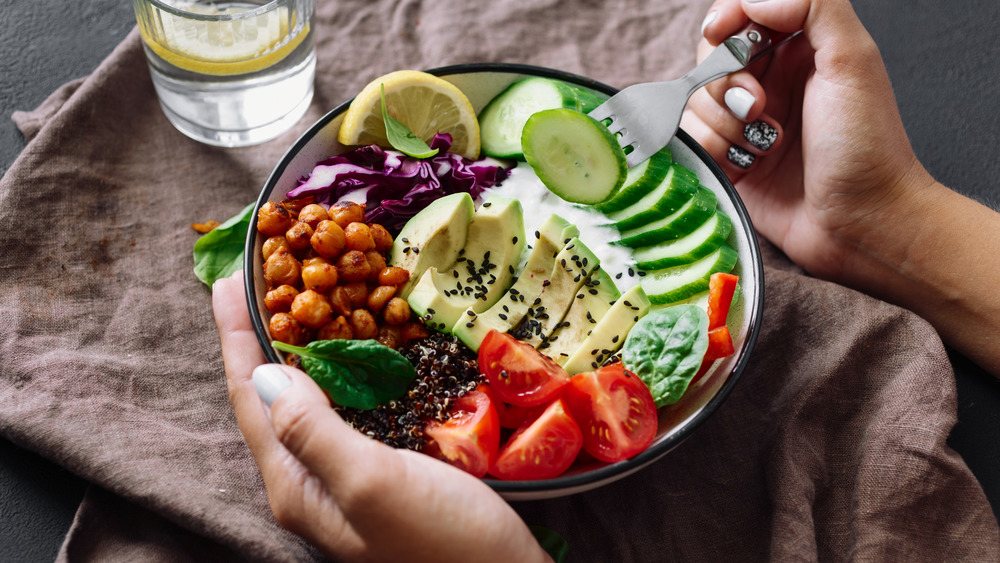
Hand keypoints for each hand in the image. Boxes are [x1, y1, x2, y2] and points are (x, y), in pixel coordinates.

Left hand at [212, 271, 549, 561]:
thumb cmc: (444, 543)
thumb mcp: (372, 483)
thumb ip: (313, 430)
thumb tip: (264, 374)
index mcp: (296, 482)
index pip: (251, 395)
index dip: (237, 334)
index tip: (229, 276)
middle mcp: (310, 480)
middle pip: (270, 395)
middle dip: (260, 333)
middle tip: (264, 274)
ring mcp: (345, 476)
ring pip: (307, 399)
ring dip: (296, 346)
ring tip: (298, 297)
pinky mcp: (381, 471)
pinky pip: (345, 407)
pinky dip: (340, 368)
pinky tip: (355, 349)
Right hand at [682, 0, 936, 283]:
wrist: (862, 224)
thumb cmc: (866, 147)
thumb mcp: (853, 58)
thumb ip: (811, 5)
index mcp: (801, 48)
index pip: (741, 14)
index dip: (724, 20)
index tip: (721, 35)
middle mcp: (771, 82)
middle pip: (709, 57)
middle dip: (724, 80)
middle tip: (758, 107)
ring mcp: (747, 123)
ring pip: (695, 101)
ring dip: (724, 123)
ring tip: (764, 146)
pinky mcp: (730, 161)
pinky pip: (693, 141)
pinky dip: (713, 151)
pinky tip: (748, 166)